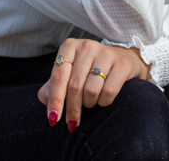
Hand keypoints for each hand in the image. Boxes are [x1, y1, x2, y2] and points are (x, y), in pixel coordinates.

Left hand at [37, 38, 151, 131]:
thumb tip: (46, 101)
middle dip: (72, 109)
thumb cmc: (88, 70)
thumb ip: (52, 87)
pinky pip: (109, 91)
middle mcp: (87, 46)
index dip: (55, 100)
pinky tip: (103, 99)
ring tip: (90, 102)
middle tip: (72, 122)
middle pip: (74, 86)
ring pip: (91, 90)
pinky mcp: (122, 63)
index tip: (53, 119)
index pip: (58, 77)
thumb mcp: (68, 74)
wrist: (121, 59)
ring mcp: (106, 53)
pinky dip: (104, 102)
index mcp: (69, 46)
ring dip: (89, 103)